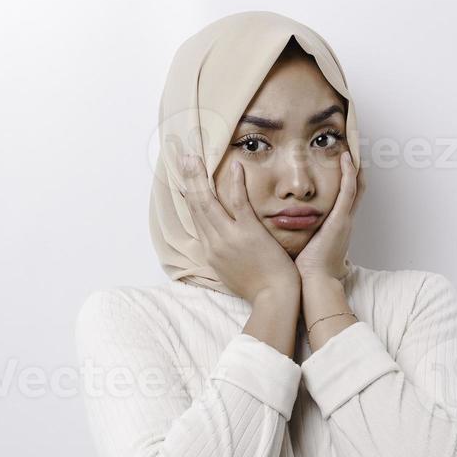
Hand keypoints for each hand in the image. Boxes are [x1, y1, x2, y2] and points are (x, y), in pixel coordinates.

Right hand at [177, 154, 299, 302]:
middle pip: (196, 207)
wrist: (273, 299)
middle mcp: (215, 243)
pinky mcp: (248, 233)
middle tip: (183, 159)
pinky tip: (235, 166)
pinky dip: (235, 183)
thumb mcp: (232, 272)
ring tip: (194, 157)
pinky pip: (238, 203)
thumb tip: (222, 242)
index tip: (185, 181)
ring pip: (208, 203)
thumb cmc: (259, 288)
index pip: (197, 219)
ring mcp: (230, 238)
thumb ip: (225, 254)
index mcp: (211, 253)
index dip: (190, 198)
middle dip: (189, 181)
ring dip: (199, 178)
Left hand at [293, 150, 360, 284]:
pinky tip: (347, 157)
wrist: (313, 283)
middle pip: (354, 188)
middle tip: (352, 147)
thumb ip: (299, 235)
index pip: (344, 198)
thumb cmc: (305, 271)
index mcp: (335, 227)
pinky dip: (349, 173)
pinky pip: (348, 192)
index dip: (346, 179)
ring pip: (355, 186)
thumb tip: (285, 230)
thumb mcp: (304, 247)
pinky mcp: (340, 220)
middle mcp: (343, 221)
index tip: (341, 163)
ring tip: (353, 144)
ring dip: (355, 165)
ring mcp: (344, 219)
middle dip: (354, 168)